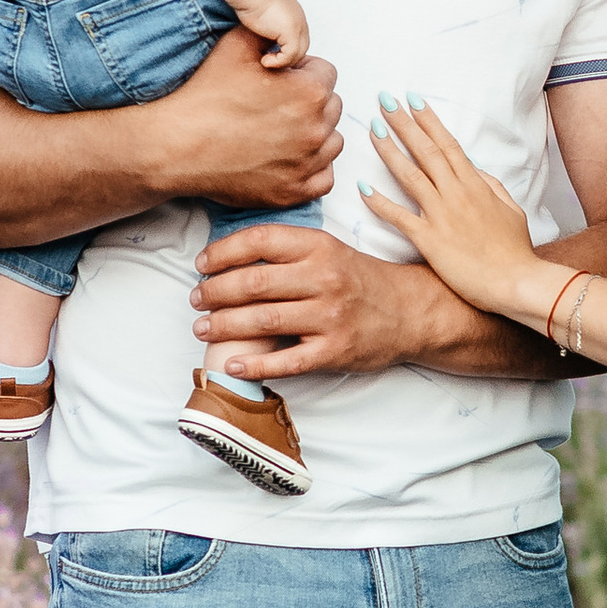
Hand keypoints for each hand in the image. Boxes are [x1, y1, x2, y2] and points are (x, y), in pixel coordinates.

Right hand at [146, 28, 342, 212]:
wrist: (179, 145)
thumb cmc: (206, 98)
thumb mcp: (237, 44)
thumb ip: (270, 33)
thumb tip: (283, 35)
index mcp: (310, 91)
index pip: (325, 73)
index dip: (301, 73)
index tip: (280, 81)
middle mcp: (316, 129)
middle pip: (330, 107)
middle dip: (309, 102)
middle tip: (275, 106)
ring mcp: (307, 164)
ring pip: (331, 142)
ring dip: (314, 135)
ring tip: (281, 132)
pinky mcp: (295, 191)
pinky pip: (324, 177)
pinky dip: (312, 168)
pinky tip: (287, 158)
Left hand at [191, 218, 490, 378]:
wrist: (411, 311)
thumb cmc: (360, 279)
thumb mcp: (329, 250)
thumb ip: (288, 249)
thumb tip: (231, 254)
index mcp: (319, 246)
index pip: (259, 241)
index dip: (222, 252)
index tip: (202, 264)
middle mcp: (324, 278)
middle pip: (254, 282)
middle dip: (214, 292)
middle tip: (195, 299)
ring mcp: (330, 316)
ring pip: (264, 320)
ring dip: (224, 325)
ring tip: (202, 328)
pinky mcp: (335, 350)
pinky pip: (287, 361)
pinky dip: (256, 365)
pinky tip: (232, 364)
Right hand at [238, 0, 309, 70]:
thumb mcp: (262, 12)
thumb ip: (267, 23)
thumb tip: (261, 35)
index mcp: (295, 14)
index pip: (298, 38)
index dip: (286, 50)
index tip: (270, 55)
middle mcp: (300, 20)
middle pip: (301, 47)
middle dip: (286, 58)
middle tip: (269, 61)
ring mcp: (298, 26)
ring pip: (297, 54)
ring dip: (282, 62)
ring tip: (265, 62)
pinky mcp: (291, 32)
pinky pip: (290, 55)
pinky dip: (278, 61)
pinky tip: (264, 60)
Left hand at [361, 96, 553, 319]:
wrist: (517, 282)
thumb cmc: (515, 251)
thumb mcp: (511, 210)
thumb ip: (492, 187)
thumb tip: (475, 171)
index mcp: (476, 185)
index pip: (448, 144)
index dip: (429, 121)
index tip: (413, 100)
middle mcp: (456, 194)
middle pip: (426, 150)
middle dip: (404, 123)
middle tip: (384, 101)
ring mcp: (442, 215)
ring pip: (410, 175)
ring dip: (389, 150)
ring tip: (373, 129)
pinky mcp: (430, 240)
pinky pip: (399, 217)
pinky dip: (380, 202)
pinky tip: (363, 187)